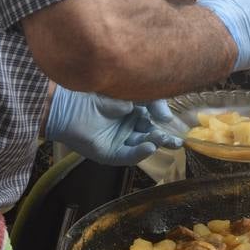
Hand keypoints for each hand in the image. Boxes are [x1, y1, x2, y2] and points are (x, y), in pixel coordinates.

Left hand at [45, 88, 181, 165]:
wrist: (69, 103)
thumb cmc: (99, 93)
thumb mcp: (132, 94)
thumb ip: (152, 103)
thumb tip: (168, 117)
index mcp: (132, 112)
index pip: (153, 121)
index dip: (165, 124)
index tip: (179, 126)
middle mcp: (126, 128)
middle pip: (150, 135)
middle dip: (164, 138)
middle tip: (177, 142)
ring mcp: (117, 142)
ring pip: (140, 146)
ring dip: (153, 144)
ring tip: (164, 140)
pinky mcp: (108, 154)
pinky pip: (126, 156)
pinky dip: (139, 153)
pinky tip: (149, 147)